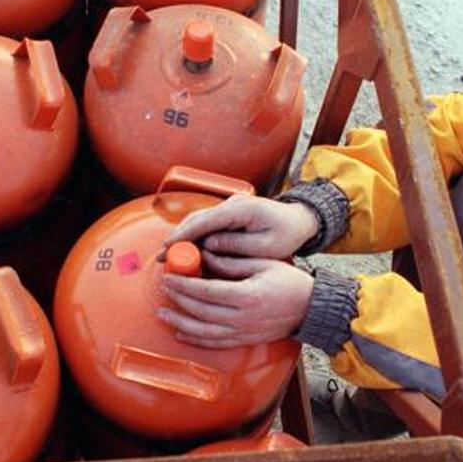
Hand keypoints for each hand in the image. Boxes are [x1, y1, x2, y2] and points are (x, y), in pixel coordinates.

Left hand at [156, 250, 313, 348]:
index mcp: (246, 296)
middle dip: (178, 300)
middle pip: (200, 311)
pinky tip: (181, 333)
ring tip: (163, 314)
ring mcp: (242, 332)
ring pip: (203, 331)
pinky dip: (195, 340)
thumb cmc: (288, 282)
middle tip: (164, 289)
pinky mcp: (244, 340)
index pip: (205, 291)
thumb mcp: (262, 263)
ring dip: (180, 323)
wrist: (309, 308)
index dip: (184, 285)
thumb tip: (206, 257)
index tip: (169, 277)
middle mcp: (242, 318)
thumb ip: (232, 262)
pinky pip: (215, 343)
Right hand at [157, 194, 319, 260]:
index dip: (183, 235)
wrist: (300, 220)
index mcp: (242, 209)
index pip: (205, 221)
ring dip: (183, 237)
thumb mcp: (266, 246)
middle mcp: (232, 203)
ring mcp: (229, 206)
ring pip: (199, 220)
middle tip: (162, 258)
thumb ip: (237, 245)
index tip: (167, 248)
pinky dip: (194, 236)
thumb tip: (208, 246)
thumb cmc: (287, 234)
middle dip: (178, 238)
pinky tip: (186, 251)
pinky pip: (207, 224)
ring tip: (169, 257)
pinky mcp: (229, 213)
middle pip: (196, 218)